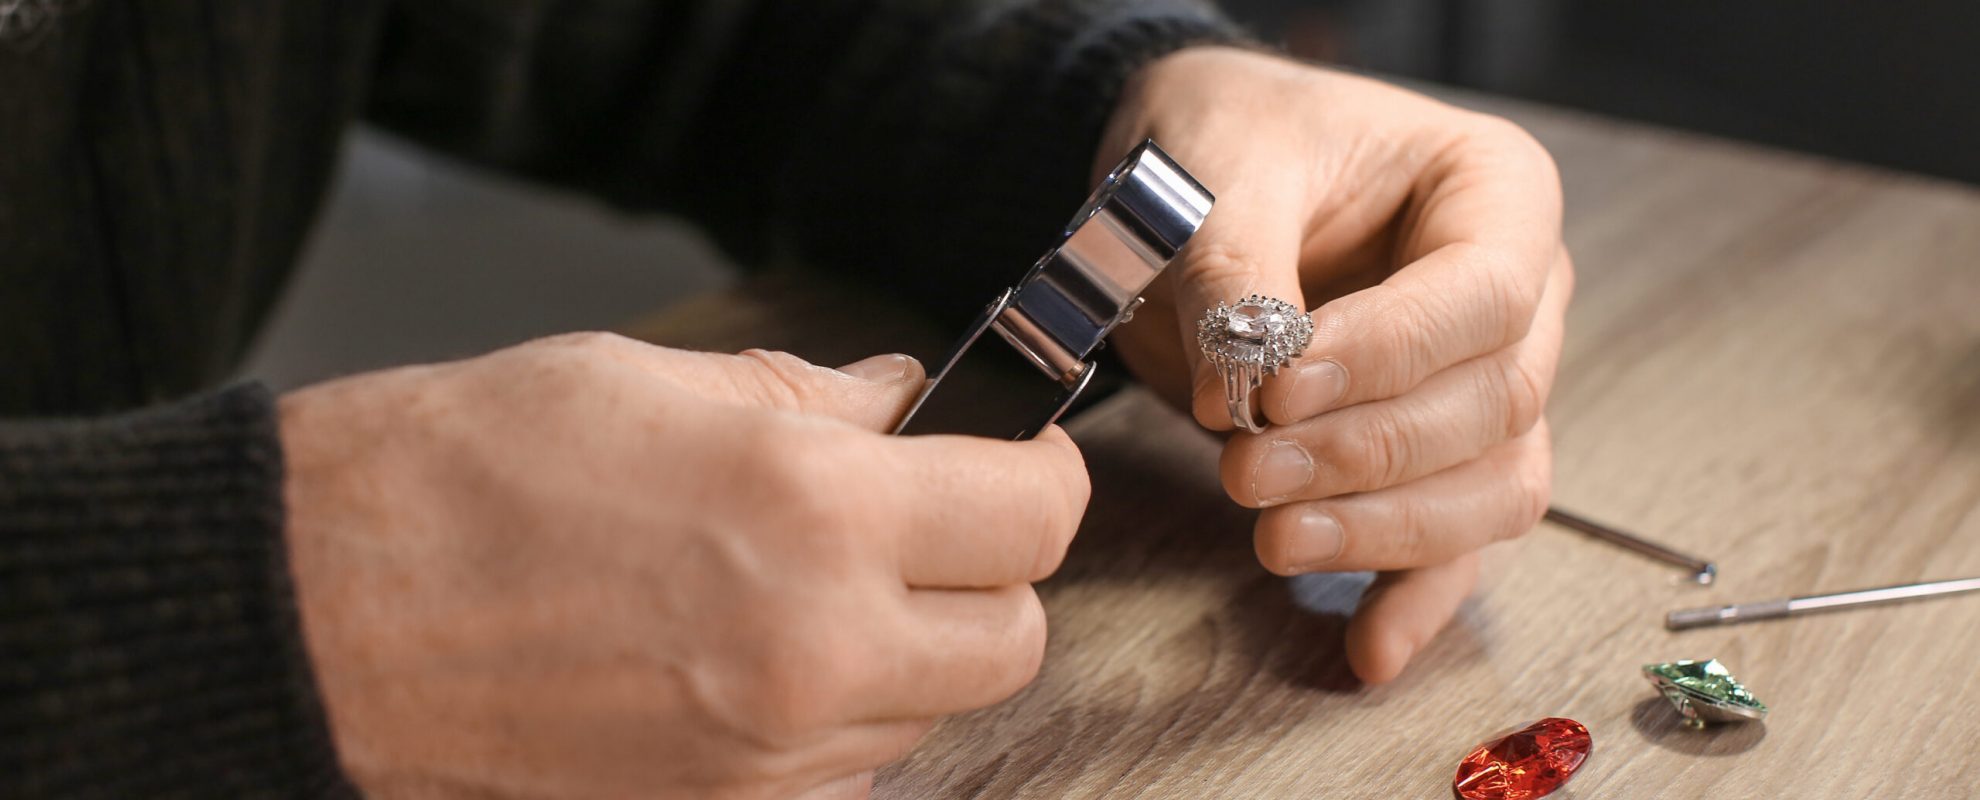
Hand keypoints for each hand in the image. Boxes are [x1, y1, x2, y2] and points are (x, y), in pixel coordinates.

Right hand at [280, 333, 1089, 798]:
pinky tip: (758, 662)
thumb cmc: (469, 473)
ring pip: (932, 714)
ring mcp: (771, 755)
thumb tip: (905, 402)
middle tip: (924, 525)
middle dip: (988, 575)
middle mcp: (815, 647)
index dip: (1040, 474)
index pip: (1032, 515)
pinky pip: (846, 774)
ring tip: (811, 588)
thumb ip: (816, 397)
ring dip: (910, 651)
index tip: (1018, 458)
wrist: (326, 611)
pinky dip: (835, 721)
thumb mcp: (658, 379)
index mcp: (812, 509)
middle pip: (1012, 640)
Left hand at [1100, 48, 1571, 683]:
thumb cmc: (1235, 138)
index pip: (1483, 298)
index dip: (1388, 357)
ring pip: (1489, 488)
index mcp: (1495, 194)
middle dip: (1366, 454)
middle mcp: (1520, 296)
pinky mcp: (1437, 457)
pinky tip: (1365, 648)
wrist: (1206, 169)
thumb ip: (1232, 266)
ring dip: (1385, 531)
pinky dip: (1414, 598)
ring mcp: (1488, 382)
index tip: (1281, 388)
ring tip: (1273, 541)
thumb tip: (1236, 382)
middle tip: (1246, 469)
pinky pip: (1456, 542)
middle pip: (1492, 404)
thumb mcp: (1218, 169)